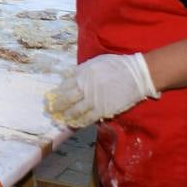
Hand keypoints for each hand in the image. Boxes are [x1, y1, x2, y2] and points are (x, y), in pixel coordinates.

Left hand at [44, 53, 159, 126]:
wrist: (135, 75)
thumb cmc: (116, 66)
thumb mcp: (95, 62)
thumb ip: (81, 70)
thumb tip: (69, 76)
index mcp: (82, 74)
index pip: (64, 85)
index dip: (57, 93)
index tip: (51, 97)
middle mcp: (85, 87)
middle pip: (66, 99)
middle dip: (57, 106)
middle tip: (51, 111)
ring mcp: (93, 100)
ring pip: (75, 110)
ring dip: (66, 115)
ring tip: (61, 119)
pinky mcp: (103, 109)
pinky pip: (88, 118)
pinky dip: (80, 121)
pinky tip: (75, 124)